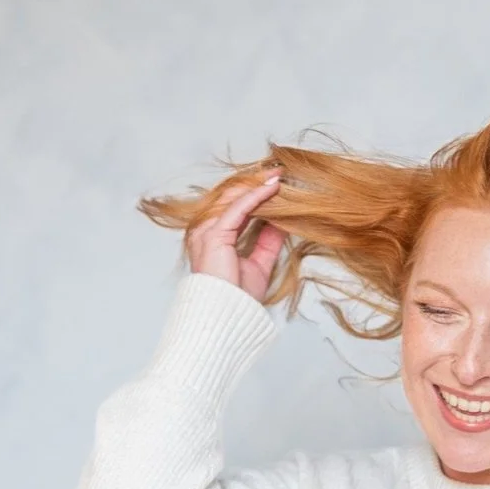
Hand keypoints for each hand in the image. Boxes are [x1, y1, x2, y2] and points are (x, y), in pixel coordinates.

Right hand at [184, 170, 286, 301]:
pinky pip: (239, 208)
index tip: (276, 185)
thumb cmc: (237, 298)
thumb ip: (268, 241)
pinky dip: (257, 195)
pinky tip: (272, 187)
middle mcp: (206, 230)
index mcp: (213, 237)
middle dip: (256, 184)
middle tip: (279, 173)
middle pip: (232, 197)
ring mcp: (207, 230)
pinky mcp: (215, 233)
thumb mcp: (259, 263)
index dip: (255, 194)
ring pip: (234, 198)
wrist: (227, 316)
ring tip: (279, 175)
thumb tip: (283, 222)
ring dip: (257, 185)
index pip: (233, 207)